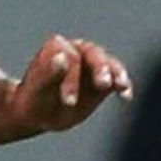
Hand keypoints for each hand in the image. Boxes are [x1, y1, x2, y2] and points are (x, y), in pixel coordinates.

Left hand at [10, 34, 132, 132]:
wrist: (39, 114)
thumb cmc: (35, 99)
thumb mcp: (38, 89)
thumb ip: (50, 73)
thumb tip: (62, 57)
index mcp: (58, 46)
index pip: (70, 56)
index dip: (72, 76)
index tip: (68, 101)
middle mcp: (78, 50)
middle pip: (94, 54)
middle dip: (100, 69)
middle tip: (103, 85)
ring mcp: (93, 64)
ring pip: (109, 64)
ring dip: (116, 74)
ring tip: (121, 86)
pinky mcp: (105, 80)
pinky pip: (117, 79)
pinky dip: (123, 85)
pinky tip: (126, 96)